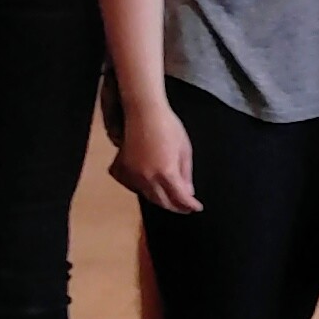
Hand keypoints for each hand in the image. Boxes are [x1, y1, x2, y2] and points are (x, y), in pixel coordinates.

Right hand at [108, 98, 200, 213]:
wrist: (143, 111)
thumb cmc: (168, 126)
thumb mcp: (185, 149)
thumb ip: (186, 174)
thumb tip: (187, 193)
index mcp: (166, 172)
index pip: (180, 198)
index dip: (190, 206)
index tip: (196, 208)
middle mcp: (148, 177)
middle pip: (163, 202)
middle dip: (176, 207)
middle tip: (184, 207)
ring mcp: (133, 174)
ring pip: (148, 196)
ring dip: (160, 199)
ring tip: (169, 198)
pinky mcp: (122, 168)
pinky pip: (132, 186)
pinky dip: (142, 190)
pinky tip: (149, 187)